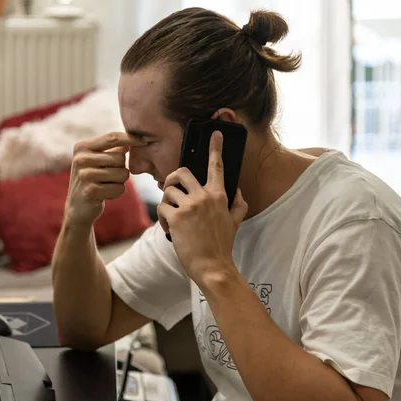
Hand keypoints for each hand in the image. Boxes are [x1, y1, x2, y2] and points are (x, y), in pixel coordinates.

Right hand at [65, 132, 145, 225]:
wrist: (77, 207)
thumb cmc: (92, 179)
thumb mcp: (97, 160)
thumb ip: (112, 148)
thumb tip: (134, 138)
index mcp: (82, 147)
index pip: (112, 137)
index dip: (130, 138)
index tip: (144, 141)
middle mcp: (81, 159)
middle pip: (120, 157)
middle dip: (122, 167)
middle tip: (110, 176)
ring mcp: (85, 175)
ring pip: (123, 173)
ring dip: (120, 181)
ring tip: (106, 185)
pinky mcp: (91, 191)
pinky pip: (120, 188)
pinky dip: (116, 193)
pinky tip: (104, 195)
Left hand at [157, 131, 247, 284]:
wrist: (213, 267)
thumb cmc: (222, 246)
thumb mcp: (235, 223)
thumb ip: (238, 205)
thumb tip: (239, 191)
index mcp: (219, 195)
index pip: (216, 166)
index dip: (215, 148)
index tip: (214, 133)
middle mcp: (205, 196)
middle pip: (181, 172)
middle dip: (171, 179)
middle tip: (170, 189)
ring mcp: (190, 206)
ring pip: (168, 191)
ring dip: (166, 203)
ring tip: (172, 219)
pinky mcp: (177, 217)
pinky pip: (161, 208)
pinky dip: (163, 219)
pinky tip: (170, 230)